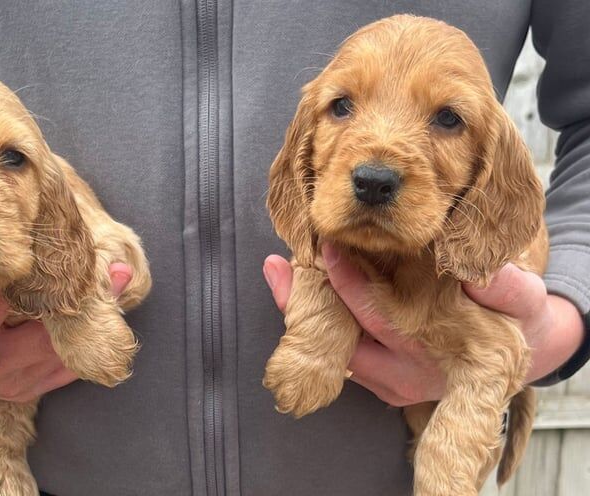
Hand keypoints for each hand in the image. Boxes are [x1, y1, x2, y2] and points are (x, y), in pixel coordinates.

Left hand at [263, 246, 584, 406]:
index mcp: (435, 355)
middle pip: (342, 342)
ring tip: (277, 271)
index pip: (382, 319)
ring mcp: (388, 382)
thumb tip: (481, 273)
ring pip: (334, 349)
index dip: (353, 285)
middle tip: (276, 266)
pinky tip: (299, 287)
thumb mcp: (523, 302)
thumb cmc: (514, 320)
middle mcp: (404, 376)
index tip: (330, 250)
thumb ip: (507, 289)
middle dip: (306, 304)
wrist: (514, 351)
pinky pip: (339, 351)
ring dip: (303, 314)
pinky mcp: (379, 380)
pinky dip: (316, 322)